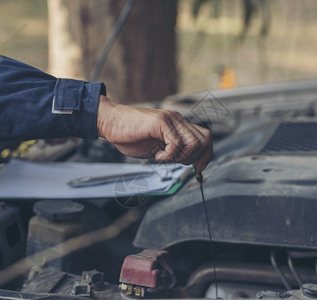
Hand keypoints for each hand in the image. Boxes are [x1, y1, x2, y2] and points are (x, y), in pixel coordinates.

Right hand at [97, 95, 211, 171]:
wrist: (111, 122)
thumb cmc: (130, 134)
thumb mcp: (157, 146)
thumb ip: (173, 150)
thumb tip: (190, 161)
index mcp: (179, 125)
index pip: (205, 138)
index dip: (206, 155)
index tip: (197, 168)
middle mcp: (178, 120)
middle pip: (205, 140)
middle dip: (195, 158)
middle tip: (177, 162)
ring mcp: (170, 120)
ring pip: (193, 143)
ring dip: (181, 157)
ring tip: (166, 158)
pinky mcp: (160, 123)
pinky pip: (175, 143)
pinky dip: (168, 156)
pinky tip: (157, 156)